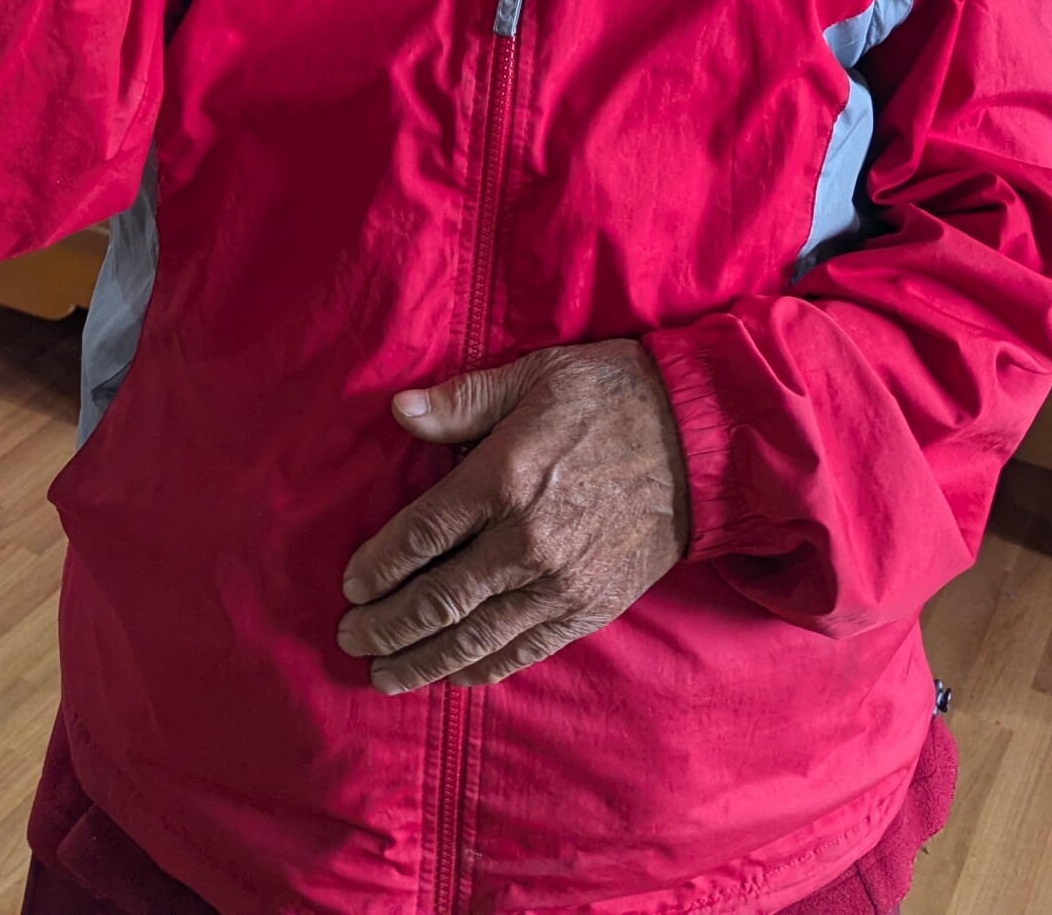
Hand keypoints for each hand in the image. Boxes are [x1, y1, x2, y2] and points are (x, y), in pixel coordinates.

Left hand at [337, 340, 689, 692]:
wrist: (701, 441)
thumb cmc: (611, 396)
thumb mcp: (534, 376)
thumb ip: (463, 401)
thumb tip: (398, 411)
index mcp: (504, 477)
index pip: (419, 536)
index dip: (377, 567)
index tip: (350, 584)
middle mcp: (525, 541)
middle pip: (435, 600)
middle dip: (385, 624)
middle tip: (350, 635)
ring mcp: (558, 583)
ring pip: (472, 639)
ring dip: (420, 661)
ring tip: (383, 672)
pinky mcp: (588, 608)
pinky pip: (521, 651)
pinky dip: (479, 669)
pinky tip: (450, 675)